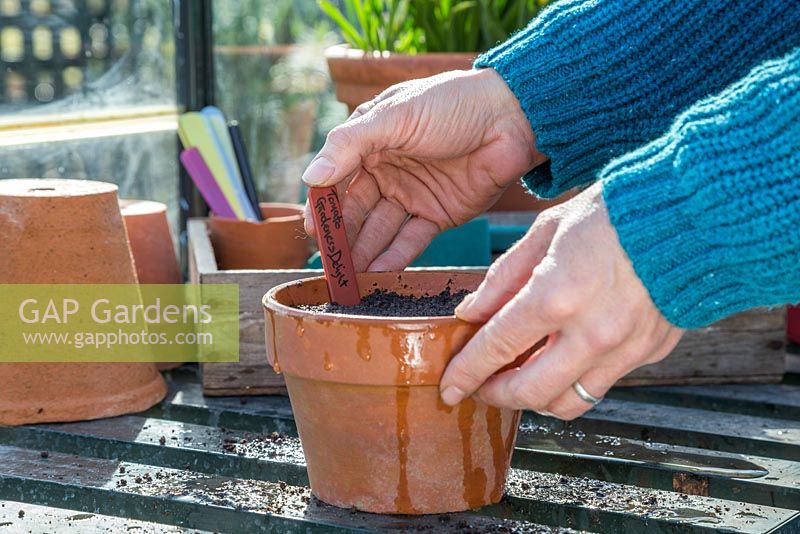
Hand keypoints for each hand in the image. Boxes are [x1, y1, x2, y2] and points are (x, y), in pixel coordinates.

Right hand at [302, 68, 546, 271]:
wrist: (512, 117)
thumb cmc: (451, 104)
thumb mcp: (395, 117)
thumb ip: (350, 145)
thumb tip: (310, 178)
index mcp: (371, 141)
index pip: (336, 179)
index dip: (323, 205)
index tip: (314, 230)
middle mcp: (388, 170)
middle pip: (356, 210)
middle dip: (341, 237)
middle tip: (329, 264)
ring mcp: (413, 194)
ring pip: (380, 229)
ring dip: (363, 252)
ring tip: (348, 276)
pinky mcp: (438, 215)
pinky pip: (411, 240)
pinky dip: (394, 257)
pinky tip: (376, 273)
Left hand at [439, 183, 683, 419]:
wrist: (688, 214)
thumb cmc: (612, 213)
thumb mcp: (546, 231)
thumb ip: (503, 278)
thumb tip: (471, 313)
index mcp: (556, 296)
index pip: (496, 349)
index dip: (466, 373)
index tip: (448, 388)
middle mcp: (591, 333)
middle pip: (529, 393)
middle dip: (494, 396)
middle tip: (480, 388)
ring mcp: (624, 349)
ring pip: (566, 403)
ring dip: (534, 399)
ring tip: (518, 377)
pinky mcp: (649, 353)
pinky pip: (600, 385)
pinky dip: (572, 381)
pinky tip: (560, 359)